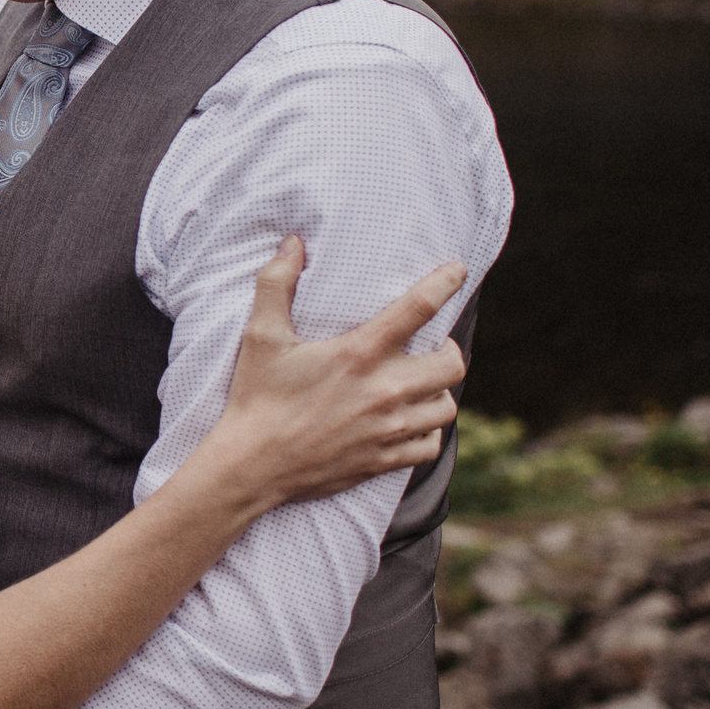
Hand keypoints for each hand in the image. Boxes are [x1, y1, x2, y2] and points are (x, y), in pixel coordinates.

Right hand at [221, 235, 468, 505]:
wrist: (252, 465)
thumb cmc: (256, 397)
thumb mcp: (261, 336)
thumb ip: (276, 283)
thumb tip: (293, 243)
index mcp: (359, 354)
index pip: (418, 308)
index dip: (444, 283)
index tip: (458, 270)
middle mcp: (384, 391)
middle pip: (451, 364)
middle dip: (448, 350)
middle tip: (432, 347)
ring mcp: (388, 429)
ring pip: (445, 407)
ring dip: (438, 393)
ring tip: (421, 386)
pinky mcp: (384, 460)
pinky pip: (430, 445)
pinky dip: (428, 432)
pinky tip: (412, 423)